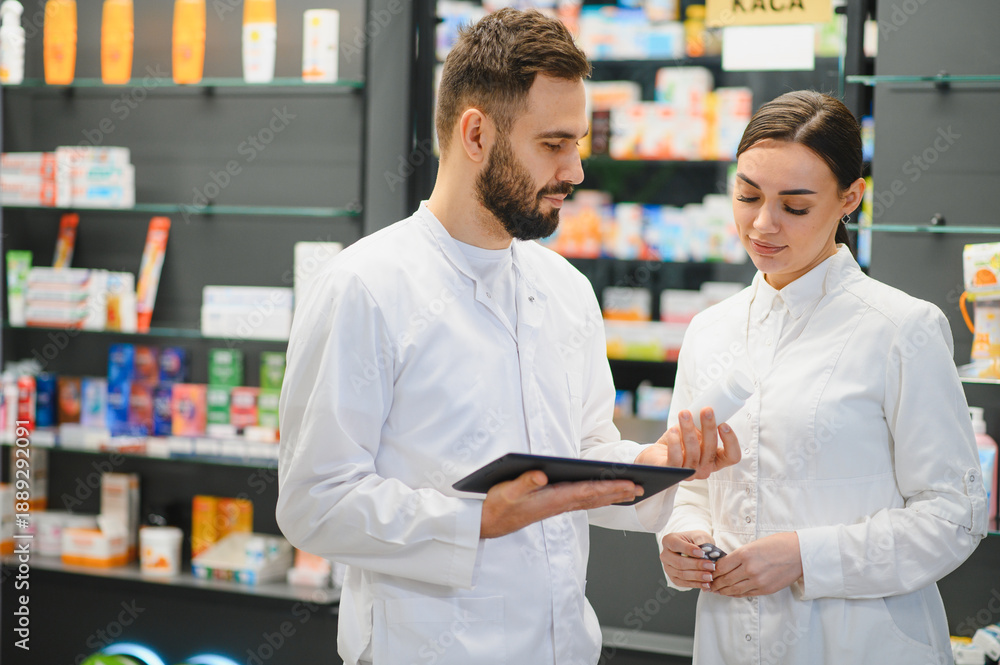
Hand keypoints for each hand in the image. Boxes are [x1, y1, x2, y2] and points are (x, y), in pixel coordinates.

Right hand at [479, 470, 642, 538]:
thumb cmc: (498, 504)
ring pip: (592, 501)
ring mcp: (558, 506)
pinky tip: (606, 494)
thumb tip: (542, 474)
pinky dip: (599, 497)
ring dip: (612, 496)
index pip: (588, 492)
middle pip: (596, 498)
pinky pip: (583, 501)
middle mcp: (560, 504)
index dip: (610, 487)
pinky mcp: (554, 505)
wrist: (489, 523)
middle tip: (643, 488)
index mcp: (552, 499)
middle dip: (619, 492)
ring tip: (632, 491)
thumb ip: (524, 482)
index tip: (630, 484)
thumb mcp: (507, 491)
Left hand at [636, 408, 740, 479]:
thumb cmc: (678, 442)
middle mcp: (705, 469)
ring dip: (689, 430)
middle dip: (709, 427)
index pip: (732, 457)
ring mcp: (689, 474)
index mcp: (715, 460)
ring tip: (684, 414)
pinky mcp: (672, 473)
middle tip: (706, 410)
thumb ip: (704, 425)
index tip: (724, 424)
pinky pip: (676, 458)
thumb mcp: (695, 432)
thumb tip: (709, 407)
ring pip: (693, 452)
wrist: (656, 455)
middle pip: (711, 450)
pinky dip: (675, 442)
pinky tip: (674, 430)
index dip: (731, 441)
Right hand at [660, 530, 717, 590]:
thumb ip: (701, 541)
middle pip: (678, 562)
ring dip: (697, 576)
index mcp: (668, 540)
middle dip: (696, 565)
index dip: (688, 550)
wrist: (694, 549)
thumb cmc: (696, 540)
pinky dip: (695, 584)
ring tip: (710, 576)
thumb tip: (706, 551)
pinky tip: (706, 584)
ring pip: (681, 574)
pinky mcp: (673, 578)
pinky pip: (683, 583)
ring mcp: (667, 568)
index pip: (675, 545)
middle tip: (711, 566)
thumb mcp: (699, 536)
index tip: (702, 553)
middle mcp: (665, 555)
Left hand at [710, 532, 802, 596]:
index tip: (708, 572)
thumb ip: (740, 555)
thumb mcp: (754, 544)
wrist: (799, 553)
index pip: (721, 566)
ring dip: (723, 591)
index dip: (712, 571)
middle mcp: (749, 569)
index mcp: (744, 554)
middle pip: (725, 579)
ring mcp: (757, 581)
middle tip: (708, 584)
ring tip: (716, 590)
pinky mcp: (765, 589)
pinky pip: (746, 594)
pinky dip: (735, 594)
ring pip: (733, 589)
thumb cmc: (778, 544)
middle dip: (714, 582)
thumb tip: (726, 563)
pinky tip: (730, 593)